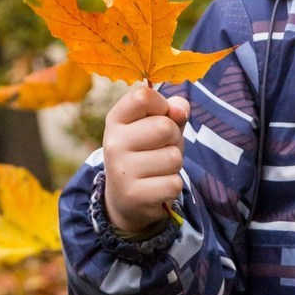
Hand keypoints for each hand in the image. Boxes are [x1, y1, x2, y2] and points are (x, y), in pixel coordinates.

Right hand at [101, 85, 189, 232]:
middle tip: (161, 149)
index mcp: (116, 120)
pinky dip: (172, 186)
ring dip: (174, 164)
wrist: (126, 198)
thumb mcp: (156, 126)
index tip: (160, 116)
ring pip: (173, 157)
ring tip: (158, 169)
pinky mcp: (134, 195)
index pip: (143, 97)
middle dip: (174, 138)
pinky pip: (174, 183)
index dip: (163, 105)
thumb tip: (181, 109)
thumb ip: (172, 111)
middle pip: (165, 127)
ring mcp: (121, 170)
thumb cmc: (148, 152)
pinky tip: (157, 186)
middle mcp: (113, 143)